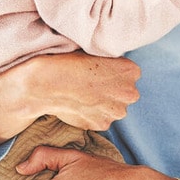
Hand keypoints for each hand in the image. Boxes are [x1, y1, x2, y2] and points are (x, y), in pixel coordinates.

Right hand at [0, 52, 140, 150]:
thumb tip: (114, 70)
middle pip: (124, 93)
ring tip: (84, 96)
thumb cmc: (69, 64)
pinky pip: (101, 119)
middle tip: (92, 85)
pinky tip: (80, 105)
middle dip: (112, 91)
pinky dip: (93, 115)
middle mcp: (130, 93)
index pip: (129, 74)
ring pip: (114, 108)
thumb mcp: (96, 55)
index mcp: (131, 71)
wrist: (47, 84)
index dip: (113, 74)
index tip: (99, 73)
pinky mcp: (103, 125)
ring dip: (103, 104)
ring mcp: (117, 112)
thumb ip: (112, 65)